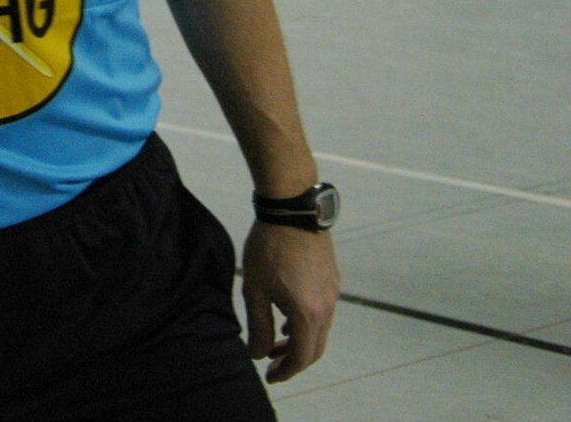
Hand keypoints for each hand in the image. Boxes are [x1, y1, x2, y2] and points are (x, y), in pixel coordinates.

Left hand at [240, 221, 339, 382]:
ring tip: (276, 343)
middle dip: (293, 361)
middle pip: (315, 347)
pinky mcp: (331, 279)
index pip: (302, 356)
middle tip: (272, 365)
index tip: (270, 376)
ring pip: (320, 330)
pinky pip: (323, 312)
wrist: (292, 211)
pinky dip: (306, 323)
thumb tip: (259, 354)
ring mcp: (333, 292)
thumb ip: (259, 325)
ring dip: (299, 341)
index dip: (286, 371)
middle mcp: (327, 307)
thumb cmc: (268, 248)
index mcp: (309, 314)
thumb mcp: (256, 290)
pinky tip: (288, 319)